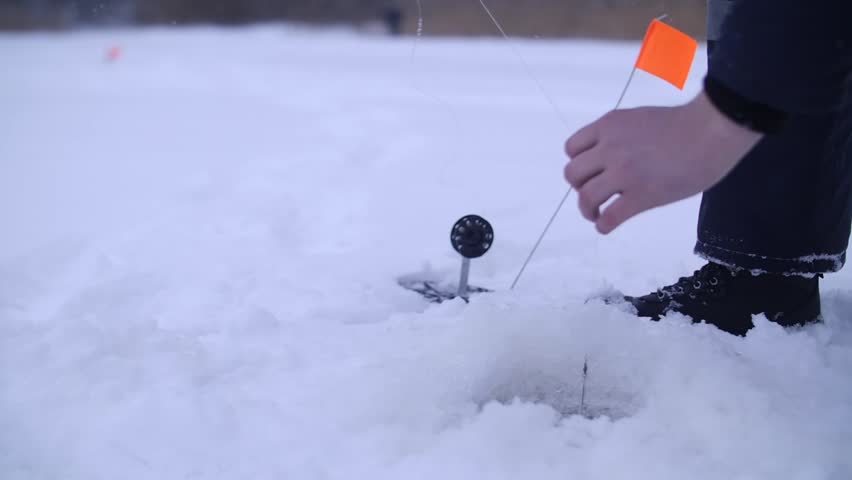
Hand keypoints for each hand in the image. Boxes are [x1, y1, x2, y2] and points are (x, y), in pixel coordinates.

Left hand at [563, 91, 761, 233]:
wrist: (712, 131)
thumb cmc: (685, 124)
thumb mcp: (639, 119)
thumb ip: (620, 135)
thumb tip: (611, 156)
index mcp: (609, 126)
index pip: (572, 148)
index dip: (578, 163)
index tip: (590, 171)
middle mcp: (610, 148)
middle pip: (573, 174)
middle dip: (579, 186)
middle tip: (594, 192)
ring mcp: (624, 173)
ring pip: (586, 197)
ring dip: (586, 209)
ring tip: (595, 214)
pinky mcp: (641, 196)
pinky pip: (609, 217)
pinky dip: (602, 225)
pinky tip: (606, 226)